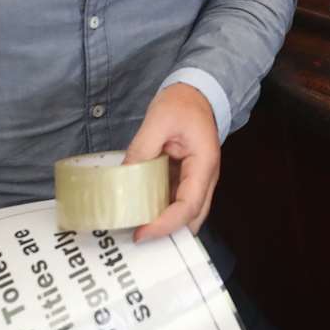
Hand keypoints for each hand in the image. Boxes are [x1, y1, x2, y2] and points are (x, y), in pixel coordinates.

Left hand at [125, 83, 218, 242]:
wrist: (196, 92)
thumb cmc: (182, 103)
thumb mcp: (158, 120)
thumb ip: (142, 149)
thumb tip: (123, 178)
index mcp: (204, 164)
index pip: (188, 206)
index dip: (165, 224)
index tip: (141, 232)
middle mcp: (205, 178)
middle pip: (191, 218)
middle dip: (166, 231)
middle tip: (136, 237)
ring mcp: (196, 179)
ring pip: (184, 213)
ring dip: (163, 222)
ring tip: (134, 227)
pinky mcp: (185, 177)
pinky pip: (174, 200)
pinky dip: (159, 209)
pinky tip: (139, 210)